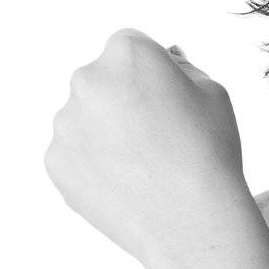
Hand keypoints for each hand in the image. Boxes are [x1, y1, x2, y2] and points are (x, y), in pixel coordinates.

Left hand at [43, 29, 245, 268]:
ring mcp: (66, 122)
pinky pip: (75, 154)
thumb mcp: (213, 92)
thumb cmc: (210, 152)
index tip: (169, 101)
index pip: (130, 47)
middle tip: (157, 137)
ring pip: (86, 118)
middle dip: (123, 99)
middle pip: (102, 80)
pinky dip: (95, 165)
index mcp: (127, 52)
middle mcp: (87, 79)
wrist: (191, 221)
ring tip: (145, 166)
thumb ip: (182, 66)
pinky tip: (128, 183)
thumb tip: (165, 57)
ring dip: (107, 132)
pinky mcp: (55, 161)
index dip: (152, 73)